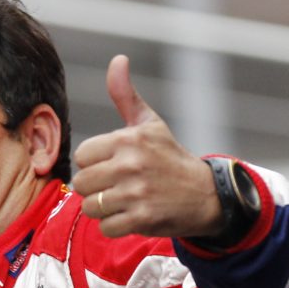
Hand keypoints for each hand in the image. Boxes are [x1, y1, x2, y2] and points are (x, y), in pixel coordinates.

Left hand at [71, 55, 223, 238]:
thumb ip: (126, 96)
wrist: (206, 194)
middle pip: (82, 183)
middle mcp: (131, 164)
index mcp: (129, 139)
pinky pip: (106, 227)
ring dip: (104, 209)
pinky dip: (115, 226)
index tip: (113, 166)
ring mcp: (136, 193)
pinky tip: (132, 216)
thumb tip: (118, 60)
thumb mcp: (150, 124)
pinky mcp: (142, 218)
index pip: (82, 156)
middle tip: (117, 187)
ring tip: (124, 202)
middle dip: (96, 188)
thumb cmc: (171, 158)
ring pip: (91, 207)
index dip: (94, 164)